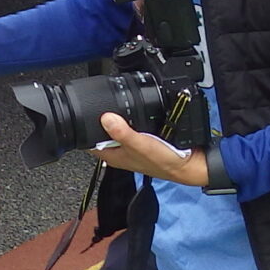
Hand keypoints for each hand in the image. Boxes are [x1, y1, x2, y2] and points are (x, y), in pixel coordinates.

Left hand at [91, 113, 208, 186]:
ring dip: (117, 120)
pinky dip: (132, 121)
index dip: (83, 128)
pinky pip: (132, 129)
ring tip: (117, 106)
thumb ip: (122, 133)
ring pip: (117, 131)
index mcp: (113, 156)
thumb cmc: (164, 162)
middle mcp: (121, 152)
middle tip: (100, 104)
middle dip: (100, 121)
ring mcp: (132, 148)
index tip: (82, 113)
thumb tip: (105, 118)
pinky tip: (136, 113)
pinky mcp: (143, 142)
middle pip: (102, 134)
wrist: (188, 165)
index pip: (89, 142)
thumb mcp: (141, 145)